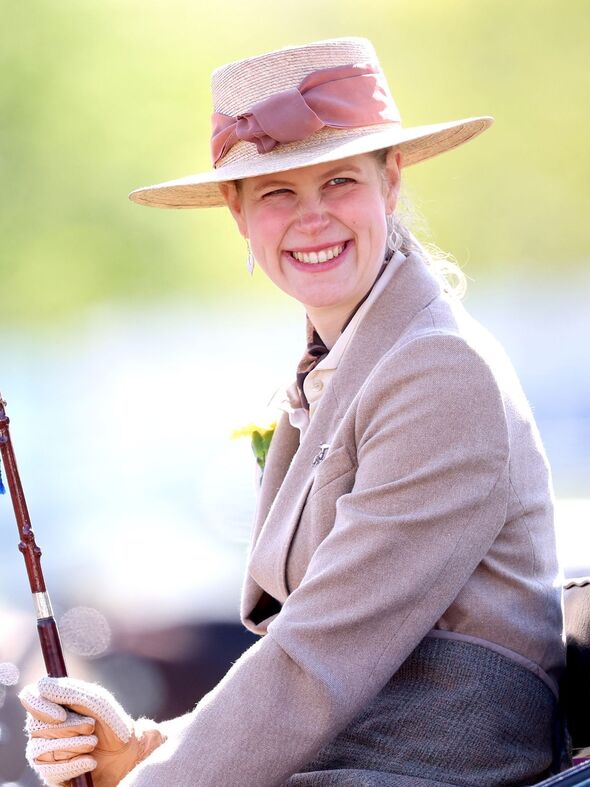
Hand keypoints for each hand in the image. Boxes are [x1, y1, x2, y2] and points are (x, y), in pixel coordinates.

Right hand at [19, 676, 165, 786]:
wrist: (125, 753)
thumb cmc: (111, 721)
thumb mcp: (97, 701)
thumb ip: (71, 692)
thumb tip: (41, 686)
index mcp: (53, 702)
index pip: (29, 697)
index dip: (40, 707)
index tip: (61, 715)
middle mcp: (43, 726)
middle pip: (35, 726)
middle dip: (68, 728)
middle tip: (91, 727)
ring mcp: (44, 750)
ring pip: (40, 750)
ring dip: (73, 746)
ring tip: (93, 743)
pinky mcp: (50, 773)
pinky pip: (49, 771)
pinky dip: (73, 765)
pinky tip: (90, 762)